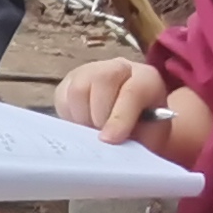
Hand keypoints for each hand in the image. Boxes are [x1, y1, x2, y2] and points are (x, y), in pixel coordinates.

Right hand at [58, 57, 211, 162]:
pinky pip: (62, 98)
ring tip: (92, 133)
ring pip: (78, 88)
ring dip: (83, 118)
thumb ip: (140, 139)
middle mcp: (119, 68)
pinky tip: (82, 127)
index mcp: (146, 79)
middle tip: (100, 138)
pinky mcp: (69, 82)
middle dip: (98, 115)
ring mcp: (91, 72)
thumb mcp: (151, 138)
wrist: (133, 125)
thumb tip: (115, 145)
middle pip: (102, 79)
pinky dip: (69, 117)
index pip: (133, 90)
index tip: (110, 140)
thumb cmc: (144, 133)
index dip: (120, 116)